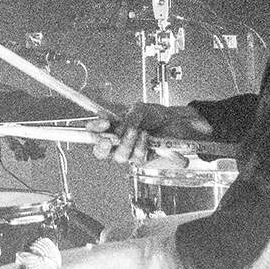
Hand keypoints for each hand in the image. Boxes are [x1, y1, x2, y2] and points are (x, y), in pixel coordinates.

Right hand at [91, 104, 212, 164]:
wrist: (176, 122)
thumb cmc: (156, 114)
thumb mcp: (139, 109)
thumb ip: (128, 118)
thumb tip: (119, 129)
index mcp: (112, 128)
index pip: (93, 132)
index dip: (93, 130)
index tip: (103, 123)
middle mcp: (118, 142)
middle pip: (101, 152)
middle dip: (103, 146)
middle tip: (110, 139)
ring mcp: (130, 151)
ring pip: (119, 157)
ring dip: (128, 143)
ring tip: (137, 131)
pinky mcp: (143, 159)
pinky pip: (136, 159)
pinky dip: (141, 147)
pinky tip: (146, 137)